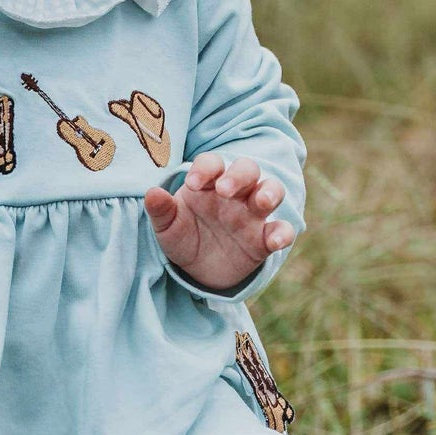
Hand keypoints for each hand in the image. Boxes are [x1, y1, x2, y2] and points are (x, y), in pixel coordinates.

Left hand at [145, 155, 294, 293]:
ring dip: (270, 192)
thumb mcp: (168, 226)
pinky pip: (282, 229)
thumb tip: (151, 193)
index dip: (205, 168)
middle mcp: (235, 194)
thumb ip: (161, 210)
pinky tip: (275, 241)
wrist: (198, 271)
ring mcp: (253, 215)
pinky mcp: (264, 239)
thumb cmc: (184, 237)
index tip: (192, 184)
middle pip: (247, 169)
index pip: (212, 163)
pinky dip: (283, 233)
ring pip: (272, 190)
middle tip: (225, 190)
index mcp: (209, 183)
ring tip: (261, 202)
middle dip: (239, 175)